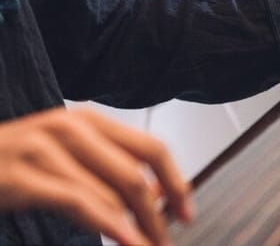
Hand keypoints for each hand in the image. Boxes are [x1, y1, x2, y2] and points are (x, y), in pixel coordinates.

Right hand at [0, 107, 192, 245]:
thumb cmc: (16, 161)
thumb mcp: (69, 154)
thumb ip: (110, 166)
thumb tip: (157, 192)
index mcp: (89, 121)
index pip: (151, 148)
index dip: (176, 182)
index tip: (187, 210)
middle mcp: (71, 128)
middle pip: (137, 173)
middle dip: (159, 212)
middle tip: (168, 239)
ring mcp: (45, 150)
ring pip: (112, 192)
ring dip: (138, 227)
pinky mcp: (23, 177)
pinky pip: (80, 203)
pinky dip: (111, 226)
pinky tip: (128, 242)